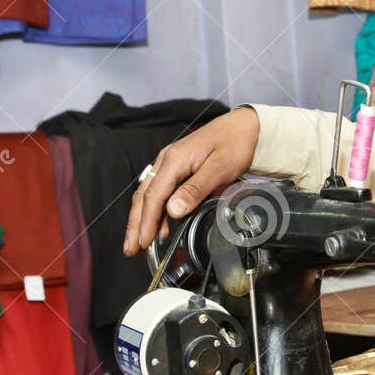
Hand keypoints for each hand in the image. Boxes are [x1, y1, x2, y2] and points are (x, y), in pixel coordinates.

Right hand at [122, 106, 260, 255]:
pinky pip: (159, 191)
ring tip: (137, 242)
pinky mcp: (177, 169)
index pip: (154, 195)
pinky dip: (154, 211)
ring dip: (141, 219)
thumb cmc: (234, 143)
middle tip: (130, 248)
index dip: (147, 221)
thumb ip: (195, 189)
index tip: (143, 241)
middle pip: (144, 196)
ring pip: (148, 195)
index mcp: (174, 159)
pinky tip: (157, 226)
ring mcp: (169, 164)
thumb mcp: (219, 168)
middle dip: (135, 224)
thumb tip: (173, 211)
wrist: (244, 126)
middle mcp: (166, 161)